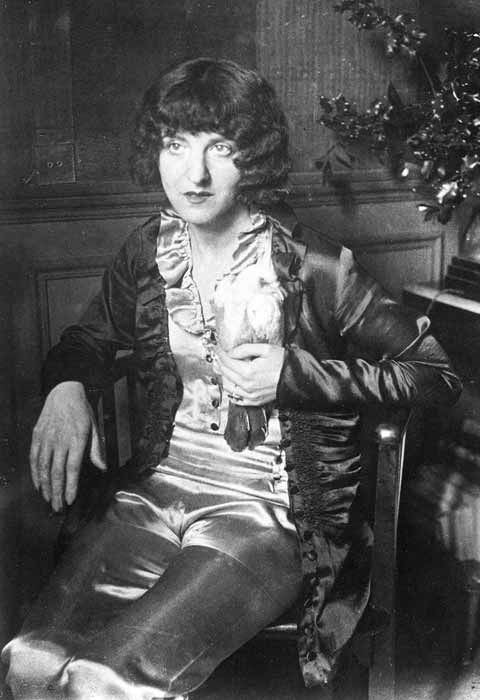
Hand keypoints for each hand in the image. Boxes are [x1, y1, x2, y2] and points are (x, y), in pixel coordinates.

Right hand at [30, 381, 105, 511]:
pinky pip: (34, 458)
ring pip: (43, 467)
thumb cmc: (82, 411)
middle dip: (57, 492)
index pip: (72, 468)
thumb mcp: (95, 427)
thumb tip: (103, 468)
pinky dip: (35, 473)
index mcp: (77, 439)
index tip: (71, 500)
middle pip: (56, 472)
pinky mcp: (37, 435)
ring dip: (45, 486)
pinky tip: (38, 485)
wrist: (64, 391)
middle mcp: (60, 440)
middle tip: (58, 508)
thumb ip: (97, 449)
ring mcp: (46, 438)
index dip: (71, 486)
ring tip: (49, 500)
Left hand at [215, 343, 284, 405]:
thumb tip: (231, 352)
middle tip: (217, 356)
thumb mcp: (265, 349)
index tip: (217, 348)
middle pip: (225, 373)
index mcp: (249, 372)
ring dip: (223, 376)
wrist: (296, 378)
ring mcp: (250, 395)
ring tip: (222, 368)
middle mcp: (247, 385)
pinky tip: (230, 383)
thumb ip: (245, 349)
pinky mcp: (254, 401)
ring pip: (227, 386)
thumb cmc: (283, 363)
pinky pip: (235, 398)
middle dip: (219, 363)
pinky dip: (230, 390)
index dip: (220, 353)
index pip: (227, 361)